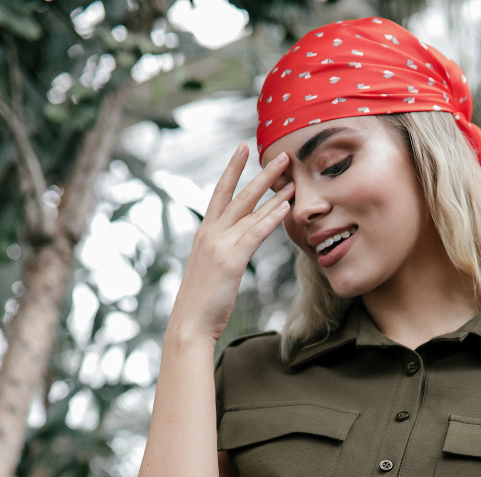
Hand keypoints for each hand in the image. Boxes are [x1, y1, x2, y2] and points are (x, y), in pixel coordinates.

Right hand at [167, 143, 294, 344]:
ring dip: (272, 190)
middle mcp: (210, 233)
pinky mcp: (230, 260)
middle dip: (260, 172)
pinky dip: (270, 218)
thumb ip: (220, 253)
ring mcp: (219, 244)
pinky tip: (285, 207)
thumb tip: (233, 249)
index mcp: (205, 233)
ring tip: (290, 174)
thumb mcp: (209, 270)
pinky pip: (254, 233)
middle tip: (280, 154)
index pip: (220, 193)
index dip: (232, 170)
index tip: (243, 149)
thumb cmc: (201, 303)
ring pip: (249, 210)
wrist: (189, 323)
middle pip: (238, 194)